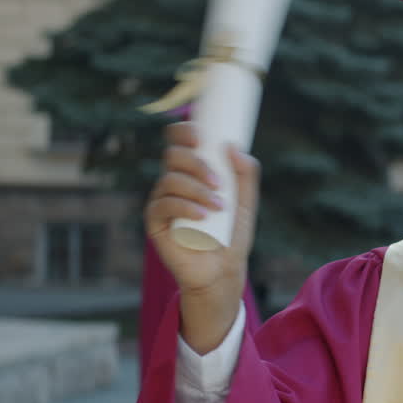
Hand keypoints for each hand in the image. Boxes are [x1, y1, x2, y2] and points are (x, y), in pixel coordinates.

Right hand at [144, 123, 259, 352]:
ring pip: (169, 179)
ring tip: (218, 208)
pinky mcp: (156, 222)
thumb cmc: (232, 234)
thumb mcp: (246, 202)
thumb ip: (246, 174)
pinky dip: (184, 207)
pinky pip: (163, 205)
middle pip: (173, 155)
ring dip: (196, 190)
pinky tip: (202, 216)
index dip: (184, 132)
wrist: (223, 270)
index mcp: (192, 172)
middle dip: (196, 164)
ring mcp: (163, 201)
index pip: (180, 141)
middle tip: (219, 183)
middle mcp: (174, 182)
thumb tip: (234, 145)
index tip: (201, 137)